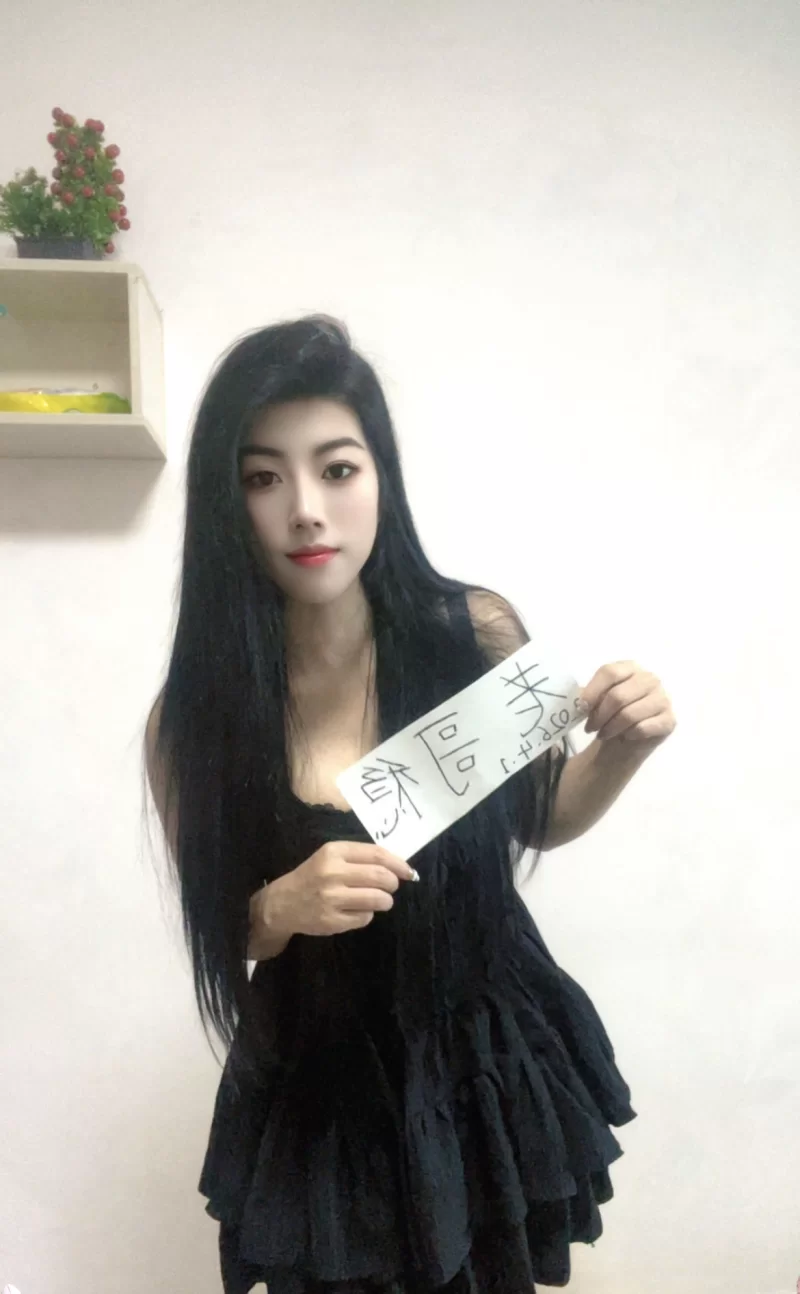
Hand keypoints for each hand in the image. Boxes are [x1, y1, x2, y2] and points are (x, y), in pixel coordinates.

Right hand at [256, 841, 418, 943]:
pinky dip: (367, 915)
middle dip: (393, 883)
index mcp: (333, 852)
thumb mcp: (330, 857)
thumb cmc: (312, 876)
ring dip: (385, 901)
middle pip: (381, 877)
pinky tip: (356, 911)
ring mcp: (331, 898)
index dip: (398, 864)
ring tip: (380, 900)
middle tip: (391, 887)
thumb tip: (398, 865)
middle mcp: (332, 873)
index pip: (377, 855)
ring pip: (377, 899)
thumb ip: (359, 857)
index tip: (408, 871)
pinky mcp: (332, 921)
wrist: (281, 904)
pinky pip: (365, 918)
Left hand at [579, 661, 675, 750]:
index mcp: (630, 668)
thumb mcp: (595, 701)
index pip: (609, 672)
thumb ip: (587, 696)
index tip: (581, 708)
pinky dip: (628, 734)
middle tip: (590, 727)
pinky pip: (643, 727)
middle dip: (600, 715)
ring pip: (629, 714)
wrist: (625, 738)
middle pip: (618, 695)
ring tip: (603, 734)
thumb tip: (577, 700)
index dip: (592, 691)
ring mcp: (663, 699)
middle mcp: (650, 679)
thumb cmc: (610, 714)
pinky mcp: (669, 720)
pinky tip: (624, 736)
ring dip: (611, 727)